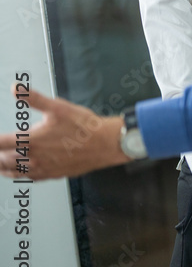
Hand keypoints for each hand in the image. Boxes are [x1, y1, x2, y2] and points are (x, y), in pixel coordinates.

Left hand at [0, 85, 128, 179]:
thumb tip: (16, 88)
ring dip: (4, 168)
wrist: (106, 144)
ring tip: (1, 164)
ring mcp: (43, 169)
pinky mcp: (53, 174)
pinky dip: (21, 175)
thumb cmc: (85, 127)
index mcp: (31, 141)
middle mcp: (34, 158)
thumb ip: (34, 98)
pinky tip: (22, 172)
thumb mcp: (59, 107)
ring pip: (15, 172)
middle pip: (4, 160)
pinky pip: (30, 178)